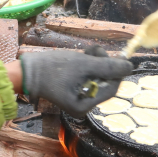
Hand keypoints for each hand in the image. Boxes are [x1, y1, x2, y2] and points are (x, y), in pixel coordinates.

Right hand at [19, 46, 133, 117]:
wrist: (27, 71)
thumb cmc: (52, 69)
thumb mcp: (82, 64)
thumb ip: (108, 66)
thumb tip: (130, 66)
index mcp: (85, 106)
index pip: (111, 88)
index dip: (115, 71)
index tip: (111, 55)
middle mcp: (83, 106)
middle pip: (105, 83)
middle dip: (103, 65)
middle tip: (94, 50)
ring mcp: (78, 99)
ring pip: (97, 78)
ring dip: (96, 62)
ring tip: (87, 51)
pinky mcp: (73, 90)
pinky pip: (88, 78)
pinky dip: (88, 66)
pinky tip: (83, 56)